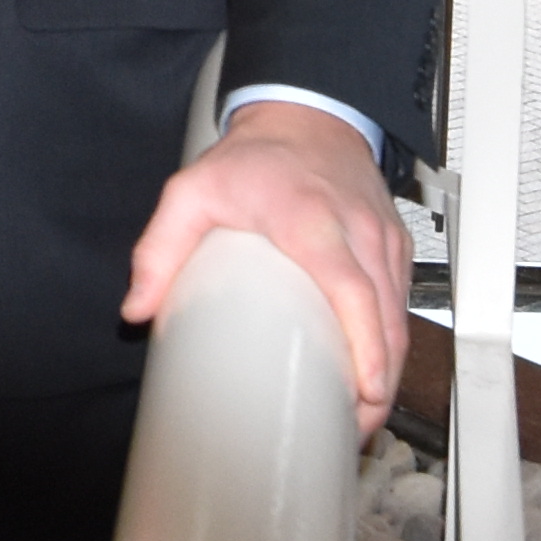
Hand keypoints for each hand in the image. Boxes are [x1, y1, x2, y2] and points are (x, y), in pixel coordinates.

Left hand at [124, 104, 412, 432]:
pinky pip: (402, 302)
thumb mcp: (193, 190)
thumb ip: (159, 248)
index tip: (364, 390)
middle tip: (356, 428)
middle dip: (380, 381)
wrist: (307, 113)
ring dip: (390, 370)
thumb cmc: (257, 156)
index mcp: (312, 222)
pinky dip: (394, 343)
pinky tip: (374, 375)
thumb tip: (138, 310)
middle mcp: (358, 232)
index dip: (365, 345)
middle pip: (386, 318)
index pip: (353, 290)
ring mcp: (384, 239)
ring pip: (401, 316)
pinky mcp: (395, 246)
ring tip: (363, 417)